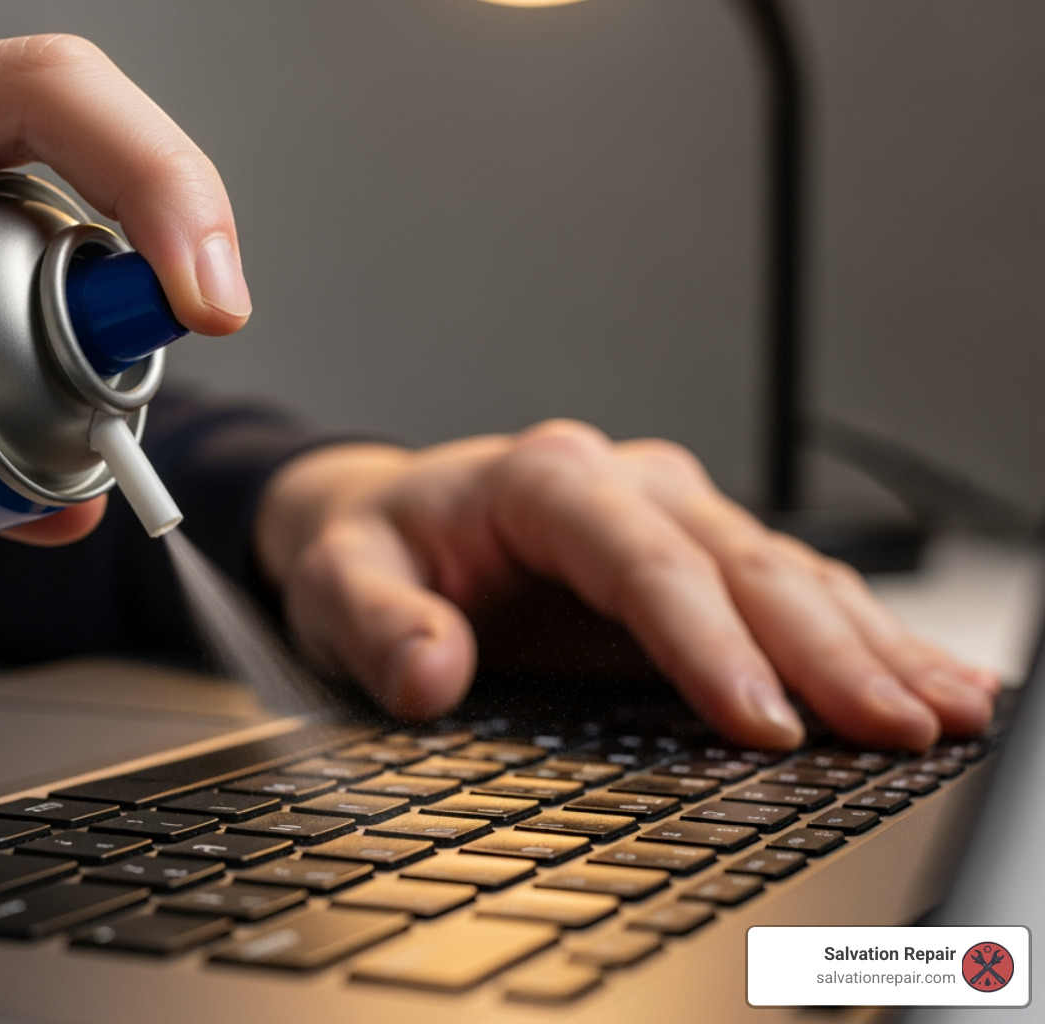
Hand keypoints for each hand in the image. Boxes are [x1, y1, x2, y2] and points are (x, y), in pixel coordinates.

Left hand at [255, 420, 997, 750]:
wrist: (389, 518)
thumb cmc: (373, 547)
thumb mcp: (340, 580)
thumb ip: (377, 625)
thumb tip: (428, 674)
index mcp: (546, 480)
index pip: (645, 563)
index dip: (707, 645)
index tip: (759, 724)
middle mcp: (626, 485)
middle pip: (742, 565)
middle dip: (825, 652)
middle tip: (894, 729)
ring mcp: (671, 514)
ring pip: (789, 575)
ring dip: (868, 644)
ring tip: (942, 710)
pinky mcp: (695, 555)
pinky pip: (790, 591)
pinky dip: (858, 635)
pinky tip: (916, 676)